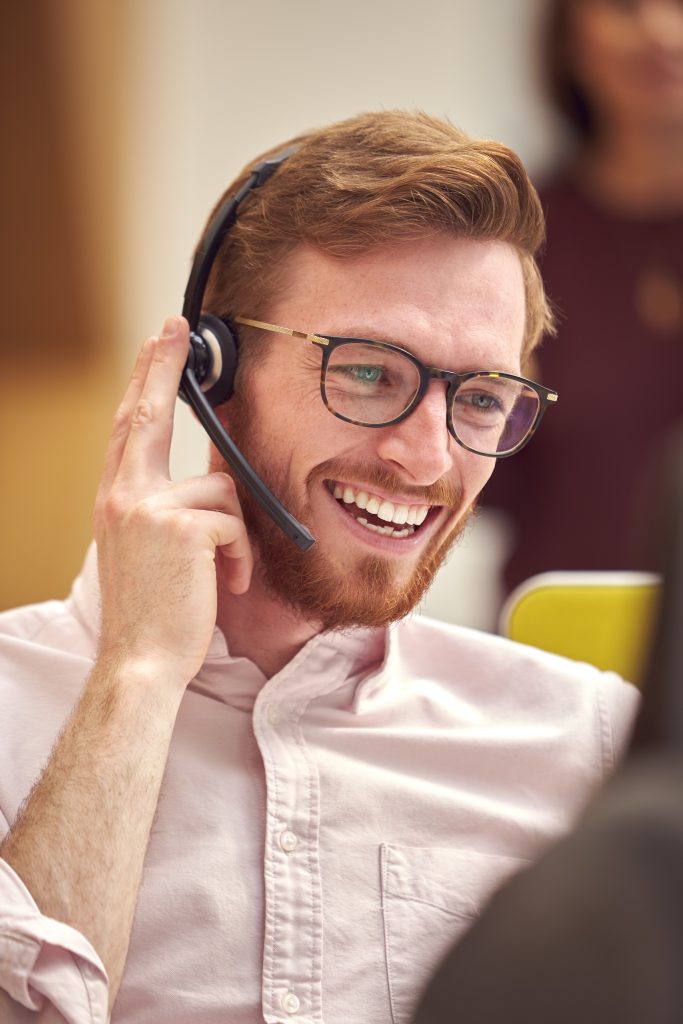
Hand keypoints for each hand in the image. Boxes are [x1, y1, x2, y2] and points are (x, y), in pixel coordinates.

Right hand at [93, 316, 252, 688]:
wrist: (141, 662)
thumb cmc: (153, 611)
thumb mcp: (148, 550)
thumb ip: (166, 508)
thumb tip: (210, 480)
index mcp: (115, 499)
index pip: (128, 427)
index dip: (143, 382)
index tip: (156, 344)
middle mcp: (123, 495)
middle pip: (150, 414)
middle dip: (164, 366)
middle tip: (176, 327)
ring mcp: (148, 508)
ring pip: (222, 489)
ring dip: (236, 535)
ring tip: (224, 573)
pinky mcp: (182, 527)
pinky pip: (235, 521)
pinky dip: (241, 556)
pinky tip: (228, 584)